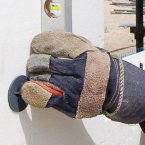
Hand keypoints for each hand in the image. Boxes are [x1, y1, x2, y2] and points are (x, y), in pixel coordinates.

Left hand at [20, 31, 144, 123]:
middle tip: (31, 64)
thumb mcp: (90, 51)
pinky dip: (35, 93)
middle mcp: (78, 75)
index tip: (35, 48)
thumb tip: (48, 39)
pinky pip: (48, 99)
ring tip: (32, 74)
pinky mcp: (71, 105)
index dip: (41, 50)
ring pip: (45, 82)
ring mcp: (75, 91)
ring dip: (35, 78)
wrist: (115, 90)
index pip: (55, 53)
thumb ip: (71, 46)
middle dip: (35, 65)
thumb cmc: (99, 68)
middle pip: (47, 68)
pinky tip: (29, 89)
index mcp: (83, 59)